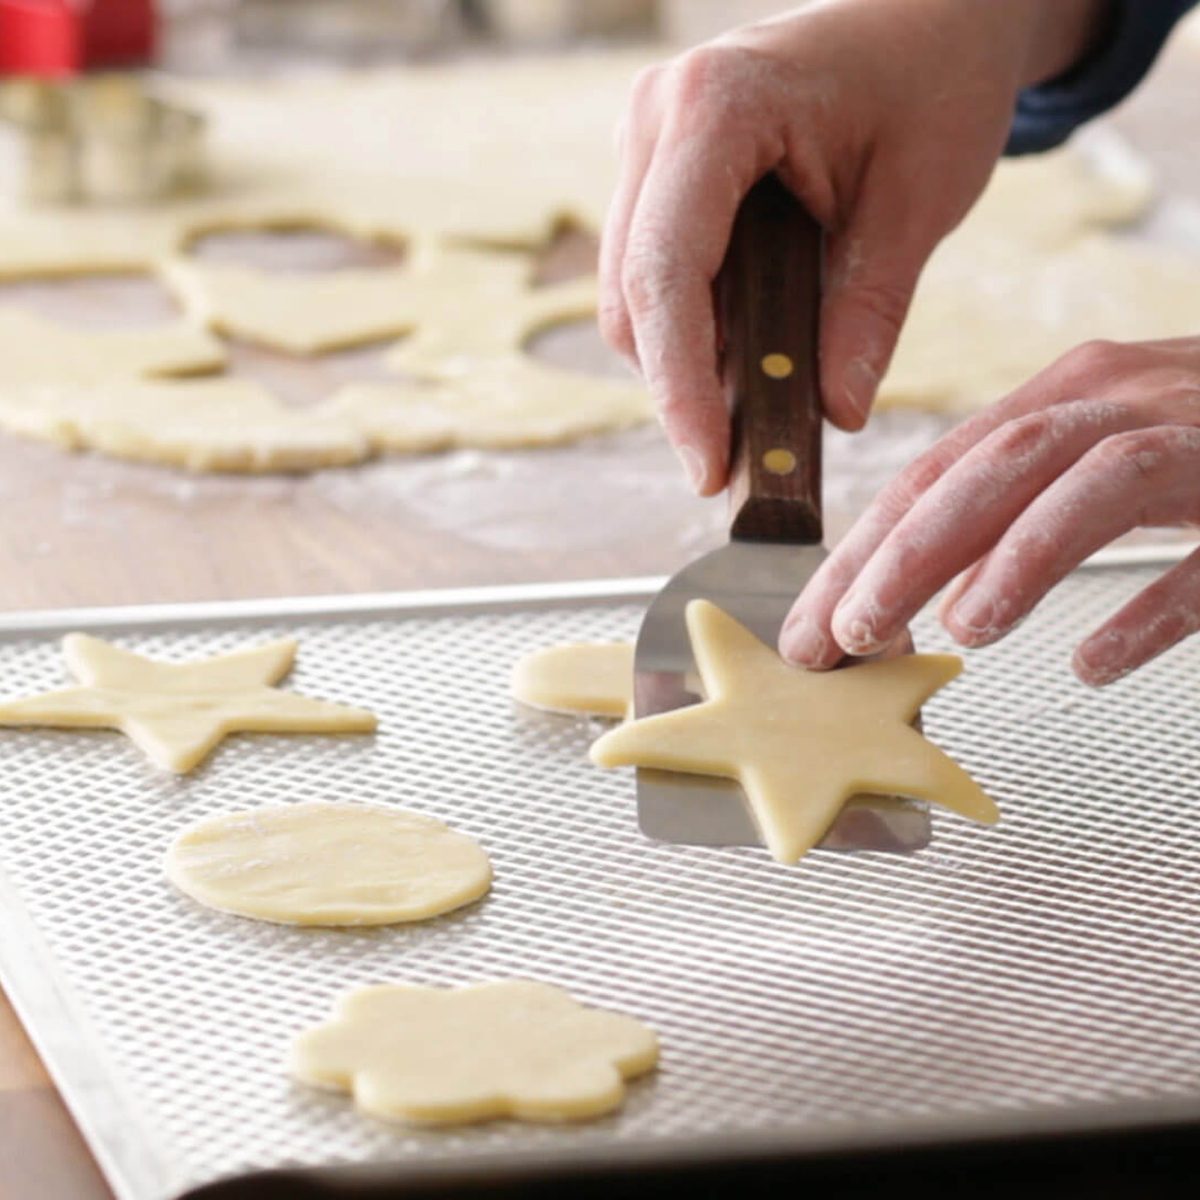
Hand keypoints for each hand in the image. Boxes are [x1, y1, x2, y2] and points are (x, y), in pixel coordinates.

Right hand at [600, 0, 1105, 494]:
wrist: (929, 12)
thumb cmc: (933, 81)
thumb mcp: (919, 202)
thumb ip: (869, 311)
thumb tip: (834, 416)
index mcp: (716, 106)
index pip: (667, 272)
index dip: (679, 385)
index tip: (708, 468)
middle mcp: (656, 119)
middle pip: (632, 293)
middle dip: (677, 387)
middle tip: (735, 463)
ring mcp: (648, 143)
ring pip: (631, 293)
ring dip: (682, 361)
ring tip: (754, 409)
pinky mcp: (659, 173)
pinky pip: (653, 274)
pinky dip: (691, 330)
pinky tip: (744, 355)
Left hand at [780, 337, 1199, 685]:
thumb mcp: (1104, 448)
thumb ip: (1023, 499)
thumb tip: (931, 584)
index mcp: (1072, 392)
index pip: (938, 468)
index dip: (864, 547)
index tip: (815, 621)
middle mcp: (1128, 399)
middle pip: (993, 468)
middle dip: (904, 556)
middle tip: (846, 640)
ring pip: (1093, 481)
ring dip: (1015, 559)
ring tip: (958, 634)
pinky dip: (1156, 605)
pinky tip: (1100, 661)